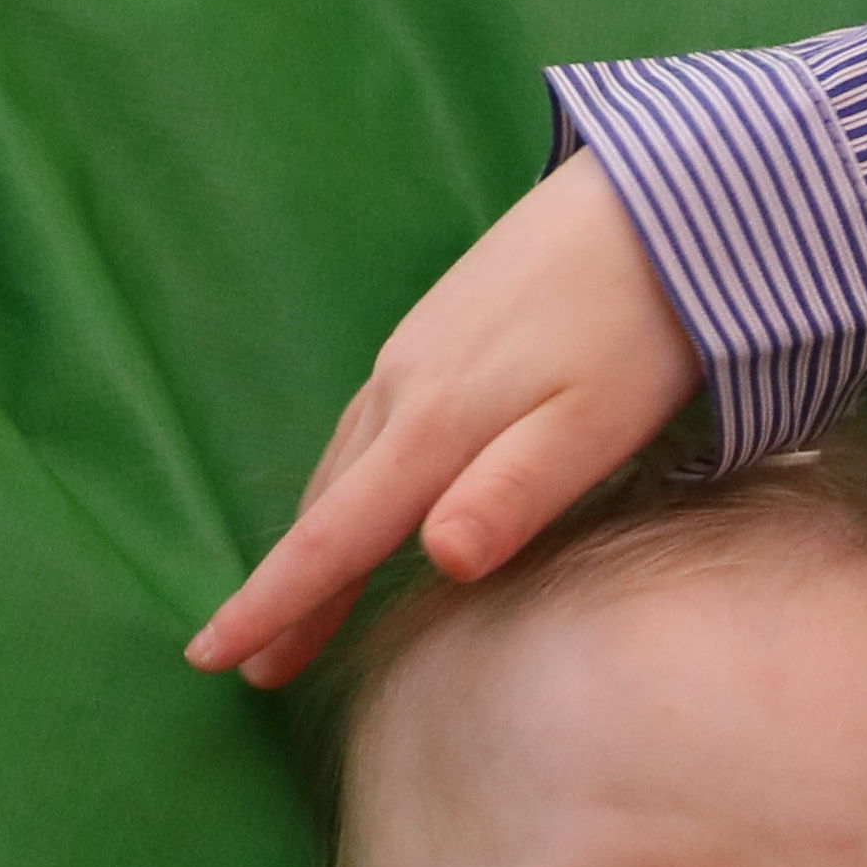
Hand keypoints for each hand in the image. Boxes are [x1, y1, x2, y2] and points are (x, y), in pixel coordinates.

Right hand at [186, 151, 700, 687]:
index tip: (212, 657)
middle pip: (331, 508)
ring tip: (297, 599)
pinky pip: (370, 425)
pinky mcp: (442, 331)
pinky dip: (350, 479)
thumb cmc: (640, 323)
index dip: (274, 602)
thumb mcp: (595, 421)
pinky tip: (363, 496)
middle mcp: (405, 389)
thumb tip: (439, 558)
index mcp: (436, 426)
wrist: (654, 200)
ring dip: (317, 535)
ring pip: (346, 464)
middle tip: (254, 666)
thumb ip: (518, 491)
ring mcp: (417, 355)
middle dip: (289, 589)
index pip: (335, 536)